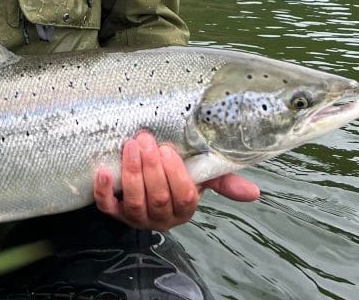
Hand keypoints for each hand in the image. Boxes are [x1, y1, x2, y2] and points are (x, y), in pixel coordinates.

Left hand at [93, 131, 259, 230]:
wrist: (147, 179)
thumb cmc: (177, 174)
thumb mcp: (201, 175)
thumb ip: (224, 181)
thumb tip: (255, 192)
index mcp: (184, 209)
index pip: (183, 197)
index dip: (175, 176)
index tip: (168, 150)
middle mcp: (162, 218)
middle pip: (157, 199)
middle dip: (150, 169)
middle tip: (145, 140)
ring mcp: (137, 217)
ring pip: (134, 202)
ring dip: (131, 173)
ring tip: (130, 147)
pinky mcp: (115, 212)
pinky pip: (107, 206)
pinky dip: (103, 190)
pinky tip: (103, 170)